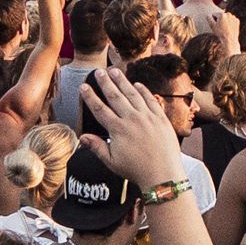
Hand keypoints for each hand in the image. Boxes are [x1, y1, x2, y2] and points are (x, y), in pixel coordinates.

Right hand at [81, 67, 187, 187]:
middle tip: (98, 71)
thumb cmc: (136, 170)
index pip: (100, 109)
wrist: (163, 174)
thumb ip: (97, 147)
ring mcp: (147, 117)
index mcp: (118, 130)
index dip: (90, 96)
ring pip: (132, 94)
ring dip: (123, 81)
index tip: (84, 86)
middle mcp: (132, 119)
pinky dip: (143, 91)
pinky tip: (137, 84)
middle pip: (115, 96)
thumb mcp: (112, 162)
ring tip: (115, 70)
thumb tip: (82, 137)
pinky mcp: (161, 118)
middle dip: (105, 82)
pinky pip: (150, 100)